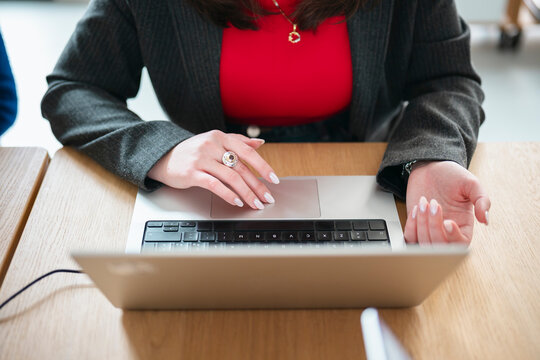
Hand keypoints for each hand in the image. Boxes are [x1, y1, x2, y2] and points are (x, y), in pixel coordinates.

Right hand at [147, 130, 279, 209]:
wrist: (163, 157)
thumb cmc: (192, 152)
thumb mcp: (214, 142)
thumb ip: (237, 141)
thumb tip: (260, 143)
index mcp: (220, 137)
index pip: (247, 152)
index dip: (263, 166)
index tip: (274, 180)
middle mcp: (212, 146)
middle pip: (241, 167)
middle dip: (257, 186)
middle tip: (267, 198)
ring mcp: (201, 159)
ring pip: (231, 177)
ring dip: (246, 193)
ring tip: (255, 203)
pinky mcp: (192, 173)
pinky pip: (214, 184)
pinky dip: (228, 194)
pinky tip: (236, 201)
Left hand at [404, 161, 490, 243]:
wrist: (430, 167)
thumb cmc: (451, 175)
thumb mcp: (471, 184)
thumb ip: (482, 200)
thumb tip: (486, 219)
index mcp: (464, 226)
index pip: (460, 244)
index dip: (453, 237)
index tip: (448, 222)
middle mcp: (446, 232)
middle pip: (440, 247)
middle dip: (434, 227)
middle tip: (434, 204)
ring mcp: (430, 230)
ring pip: (424, 243)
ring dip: (422, 225)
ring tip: (424, 202)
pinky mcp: (415, 227)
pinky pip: (410, 237)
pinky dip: (411, 225)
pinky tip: (417, 208)